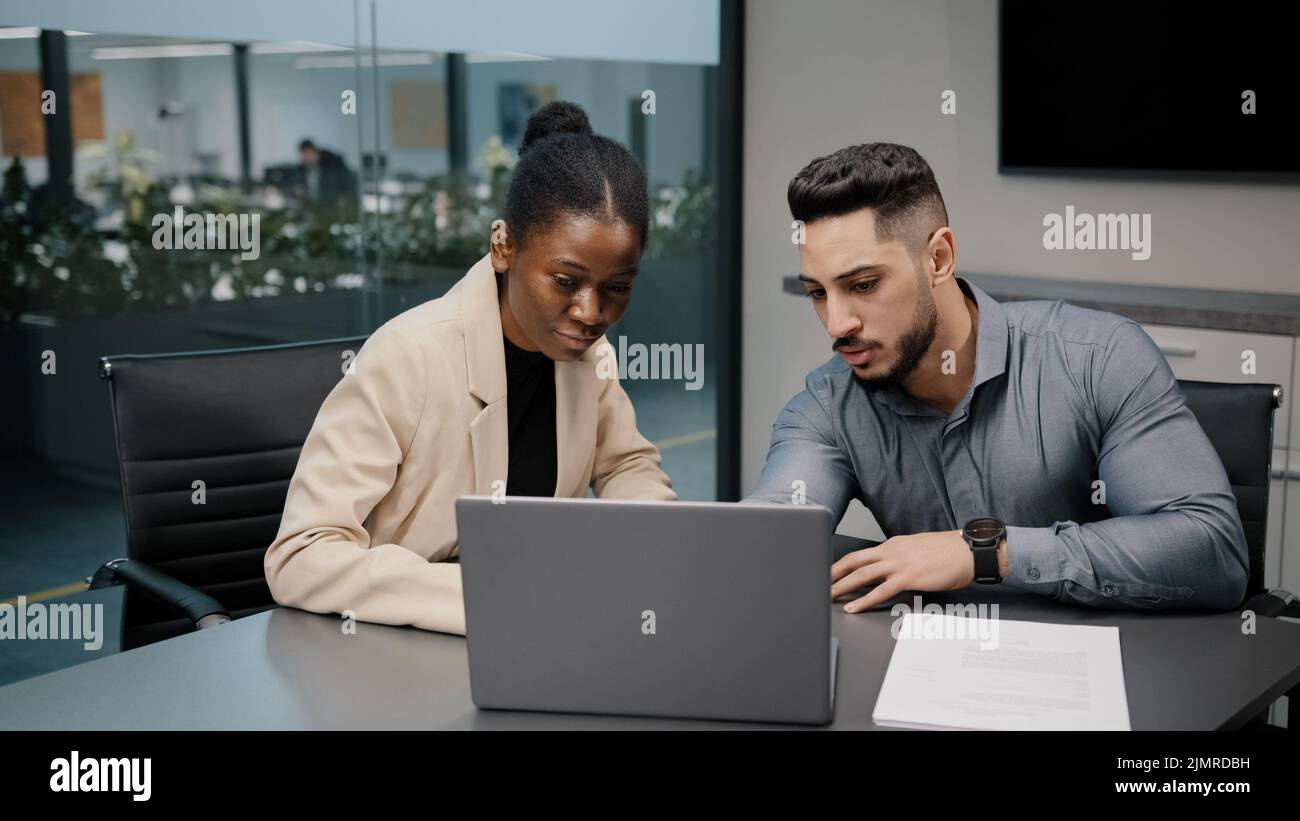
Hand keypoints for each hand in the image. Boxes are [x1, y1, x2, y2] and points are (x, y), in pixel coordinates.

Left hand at [831, 530, 975, 612]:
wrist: (969, 551)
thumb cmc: (948, 552)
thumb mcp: (918, 550)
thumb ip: (900, 559)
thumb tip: (887, 571)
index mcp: (893, 545)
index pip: (860, 554)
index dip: (841, 564)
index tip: (828, 572)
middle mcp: (892, 551)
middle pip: (854, 560)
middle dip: (833, 572)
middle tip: (818, 583)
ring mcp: (900, 563)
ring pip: (862, 574)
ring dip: (842, 586)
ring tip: (828, 596)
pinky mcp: (910, 577)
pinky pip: (882, 590)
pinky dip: (864, 599)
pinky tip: (854, 607)